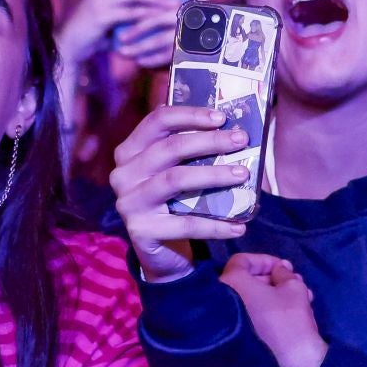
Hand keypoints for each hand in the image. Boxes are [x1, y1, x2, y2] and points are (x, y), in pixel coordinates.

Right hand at [58, 0, 178, 70]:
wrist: (70, 46)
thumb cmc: (96, 30)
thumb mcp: (112, 13)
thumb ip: (128, 6)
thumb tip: (160, 3)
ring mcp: (100, 0)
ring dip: (157, 0)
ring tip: (172, 7)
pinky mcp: (101, 17)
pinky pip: (129, 14)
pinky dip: (146, 17)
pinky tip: (158, 22)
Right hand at [109, 106, 251, 281]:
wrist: (159, 252)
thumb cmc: (173, 202)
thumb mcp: (176, 172)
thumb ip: (190, 152)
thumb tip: (232, 130)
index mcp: (130, 151)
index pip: (157, 122)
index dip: (190, 115)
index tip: (222, 117)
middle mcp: (124, 174)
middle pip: (170, 148)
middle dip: (209, 141)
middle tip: (241, 140)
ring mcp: (129, 202)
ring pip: (176, 180)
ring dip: (214, 175)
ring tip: (243, 174)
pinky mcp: (141, 230)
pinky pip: (185, 224)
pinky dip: (216, 225)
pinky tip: (239, 226)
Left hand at [221, 253, 326, 366]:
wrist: (289, 365)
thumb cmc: (289, 320)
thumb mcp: (293, 289)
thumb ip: (284, 273)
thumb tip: (279, 268)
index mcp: (230, 283)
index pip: (242, 261)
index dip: (265, 260)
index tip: (284, 268)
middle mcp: (220, 300)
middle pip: (245, 281)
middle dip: (272, 279)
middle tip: (294, 283)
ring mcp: (225, 322)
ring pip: (248, 300)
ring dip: (272, 296)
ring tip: (299, 299)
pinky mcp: (232, 340)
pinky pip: (247, 317)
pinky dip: (264, 312)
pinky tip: (286, 316)